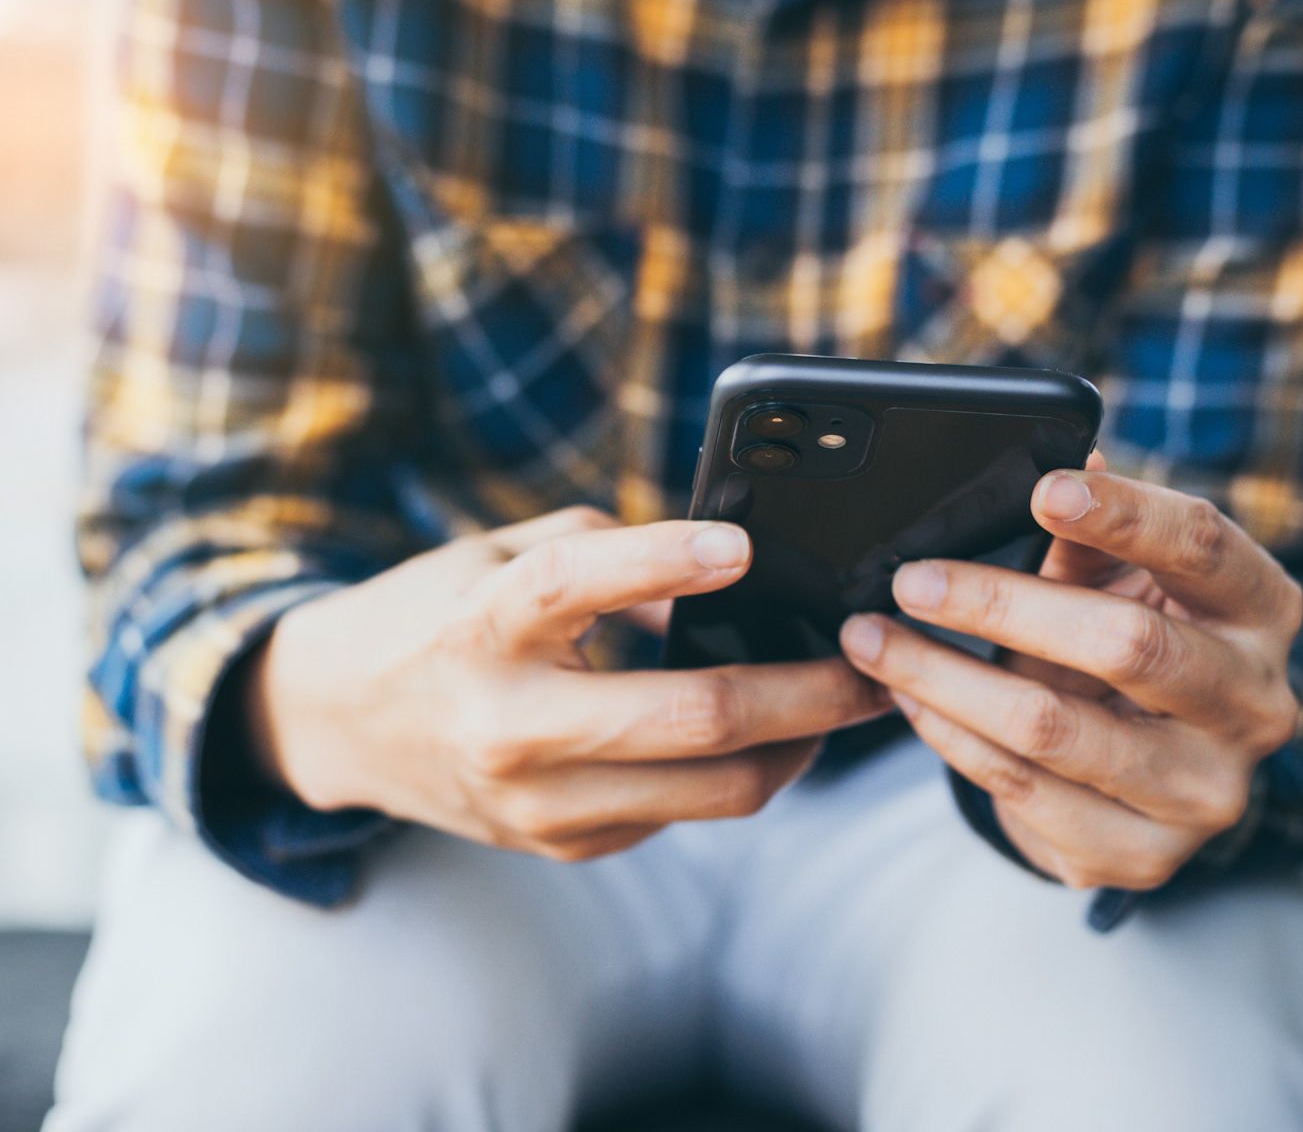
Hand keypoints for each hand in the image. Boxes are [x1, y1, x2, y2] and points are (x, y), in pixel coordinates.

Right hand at [246, 507, 885, 860]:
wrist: (342, 721)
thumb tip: (728, 571)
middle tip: (872, 663)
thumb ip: (608, 553)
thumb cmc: (435, 618)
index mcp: (483, 627)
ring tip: (841, 701)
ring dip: (798, 746)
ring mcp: (536, 803)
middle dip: (808, 693)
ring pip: (712, 790)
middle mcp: (508, 726)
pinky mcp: (560, 845)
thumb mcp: (498, 556)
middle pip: (692, 720)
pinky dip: (737, 773)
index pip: (575, 586)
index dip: (664, 561)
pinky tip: (764, 735)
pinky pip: (680, 813)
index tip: (744, 545)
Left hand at [839, 456, 1302, 890]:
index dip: (1123, 514)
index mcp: (1261, 610)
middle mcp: (1253, 705)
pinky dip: (949, 734)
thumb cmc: (1134, 642)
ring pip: (1054, 728)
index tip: (1041, 489)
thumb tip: (1040, 466)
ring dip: (943, 676)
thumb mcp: (1124, 581)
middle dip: (1000, 605)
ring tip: (871, 638)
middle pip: (1126, 644)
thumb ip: (1085, 537)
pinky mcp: (1142, 856)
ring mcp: (1204, 792)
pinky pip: (1021, 787)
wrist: (1155, 772)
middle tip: (911, 580)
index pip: (1203, 547)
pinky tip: (906, 696)